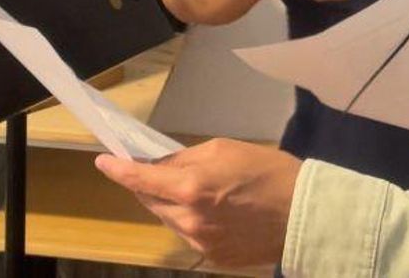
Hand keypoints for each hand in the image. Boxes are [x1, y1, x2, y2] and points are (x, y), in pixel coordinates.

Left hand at [95, 139, 302, 268]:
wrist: (305, 214)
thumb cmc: (268, 172)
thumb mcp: (223, 150)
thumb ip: (185, 158)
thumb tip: (160, 165)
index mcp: (190, 188)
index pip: (140, 179)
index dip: (117, 170)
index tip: (103, 161)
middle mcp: (188, 219)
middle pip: (150, 201)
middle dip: (149, 184)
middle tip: (160, 171)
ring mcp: (200, 243)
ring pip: (168, 220)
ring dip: (170, 204)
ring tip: (197, 191)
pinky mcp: (213, 258)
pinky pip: (188, 236)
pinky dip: (190, 221)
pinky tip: (214, 212)